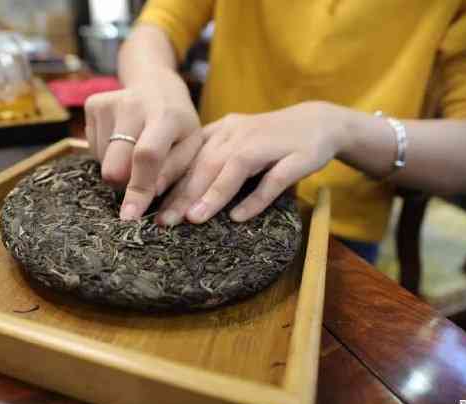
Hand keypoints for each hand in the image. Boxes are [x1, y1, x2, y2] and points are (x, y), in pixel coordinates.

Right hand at [84, 69, 201, 219]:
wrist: (156, 85)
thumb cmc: (178, 125)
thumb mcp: (190, 146)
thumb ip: (175, 171)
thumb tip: (152, 193)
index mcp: (166, 116)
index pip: (146, 156)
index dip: (138, 188)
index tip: (130, 215)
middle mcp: (134, 105)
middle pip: (115, 164)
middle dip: (124, 183)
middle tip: (140, 176)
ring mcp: (110, 102)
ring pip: (102, 161)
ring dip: (118, 166)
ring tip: (134, 148)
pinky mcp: (92, 104)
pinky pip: (92, 149)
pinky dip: (107, 154)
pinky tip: (122, 139)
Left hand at [156, 101, 350, 225]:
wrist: (320, 122)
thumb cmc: (268, 139)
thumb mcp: (234, 142)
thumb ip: (208, 159)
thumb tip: (170, 190)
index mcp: (222, 131)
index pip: (189, 153)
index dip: (166, 174)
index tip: (145, 196)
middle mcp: (240, 134)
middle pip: (206, 163)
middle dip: (182, 193)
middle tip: (162, 220)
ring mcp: (268, 144)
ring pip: (234, 168)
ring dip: (212, 194)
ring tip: (193, 219)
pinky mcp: (295, 157)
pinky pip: (273, 179)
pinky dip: (256, 198)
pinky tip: (239, 217)